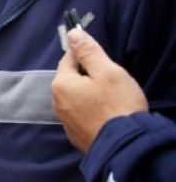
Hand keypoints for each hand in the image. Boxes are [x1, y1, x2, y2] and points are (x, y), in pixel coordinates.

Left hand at [51, 28, 147, 151]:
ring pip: (75, 97)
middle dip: (88, 76)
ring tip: (110, 99)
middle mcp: (56, 102)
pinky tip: (106, 114)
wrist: (124, 147)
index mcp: (61, 84)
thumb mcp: (107, 72)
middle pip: (70, 79)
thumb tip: (72, 34)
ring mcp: (64, 121)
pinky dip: (90, 110)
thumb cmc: (117, 105)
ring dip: (89, 94)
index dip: (85, 55)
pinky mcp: (75, 135)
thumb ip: (89, 52)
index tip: (102, 60)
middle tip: (110, 82)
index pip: (68, 59)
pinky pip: (80, 114)